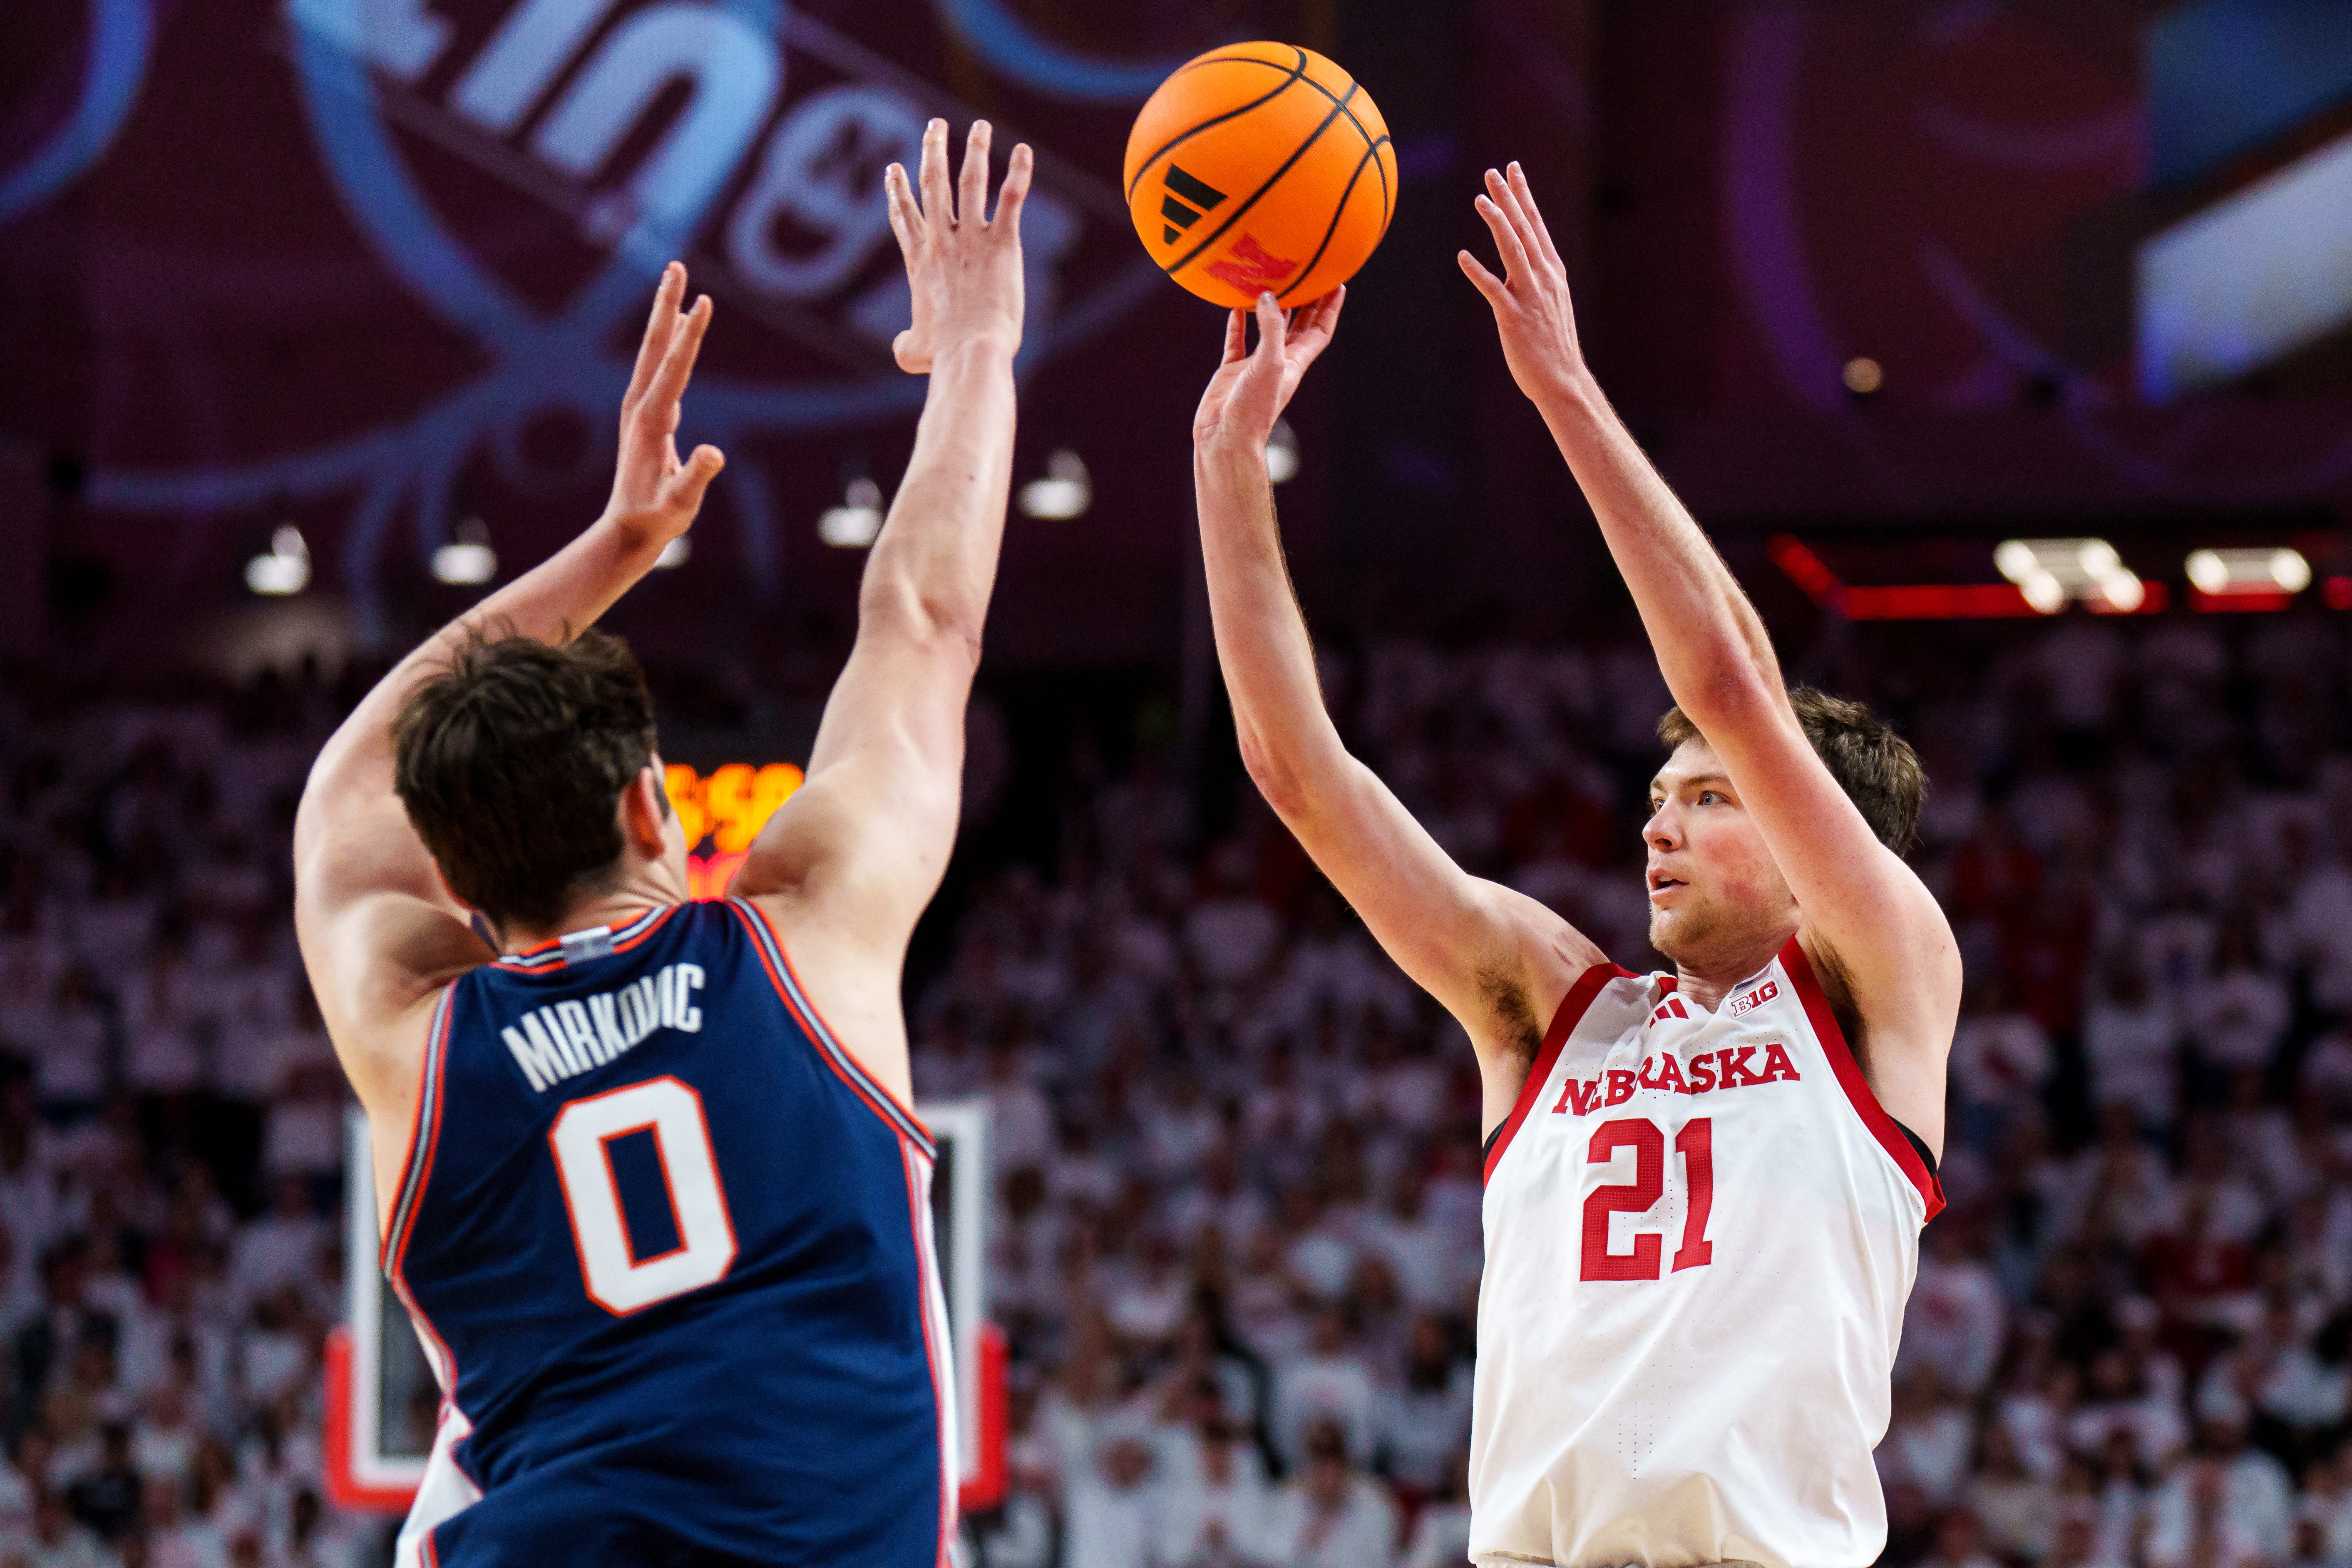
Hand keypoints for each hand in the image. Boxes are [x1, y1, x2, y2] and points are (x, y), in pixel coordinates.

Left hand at [606, 262, 724, 549]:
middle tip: (675, 265)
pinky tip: (680, 332)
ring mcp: (640, 408)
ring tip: (677, 283)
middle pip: (656, 345)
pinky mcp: (646, 415)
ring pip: (655, 352)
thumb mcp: (680, 504)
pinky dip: (671, 343)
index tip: (704, 301)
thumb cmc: (657, 519)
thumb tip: (714, 453)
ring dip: (667, 316)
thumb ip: (695, 478)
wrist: (627, 531)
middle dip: (667, 304)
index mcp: (651, 420)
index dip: (691, 335)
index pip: (675, 368)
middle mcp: (640, 406)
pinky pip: (660, 368)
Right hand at [884, 119, 1031, 372]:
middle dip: (933, 151)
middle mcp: (941, 240)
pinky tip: (1024, 151)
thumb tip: (902, 349)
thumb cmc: (942, 354)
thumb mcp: (913, 351)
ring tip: (980, 127)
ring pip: (970, 181)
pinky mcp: (1002, 243)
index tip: (894, 169)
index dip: (898, 191)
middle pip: (933, 184)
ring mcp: (971, 237)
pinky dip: (1019, 173)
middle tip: (935, 126)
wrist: (970, 349)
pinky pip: (1011, 198)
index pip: (905, 216)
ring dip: (975, 150)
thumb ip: (904, 344)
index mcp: (919, 260)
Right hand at [1192, 287, 1344, 452]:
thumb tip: (1268, 297)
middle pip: (1298, 326)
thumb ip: (1271, 329)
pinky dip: (1238, 324)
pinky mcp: (1232, 370)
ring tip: (1273, 283)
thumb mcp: (1269, 363)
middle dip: (1306, 302)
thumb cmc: (1254, 408)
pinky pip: (1237, 342)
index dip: (1330, 309)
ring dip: (1271, 309)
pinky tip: (1236, 308)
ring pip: (1267, 330)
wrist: (1226, 436)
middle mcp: (1278, 362)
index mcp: (1295, 362)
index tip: (1337, 285)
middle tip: (1309, 276)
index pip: (1319, 331)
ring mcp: (1255, 365)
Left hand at [1458, 162, 1587, 405]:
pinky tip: (1462, 256)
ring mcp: (1530, 297)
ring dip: (1497, 223)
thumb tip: (1527, 262)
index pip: (1536, 225)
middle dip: (1509, 198)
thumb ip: (1538, 279)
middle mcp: (1543, 278)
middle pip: (1524, 229)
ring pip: (1513, 251)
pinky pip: (1493, 291)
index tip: (1514, 169)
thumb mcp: (1551, 303)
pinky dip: (1477, 272)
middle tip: (1493, 172)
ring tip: (1480, 199)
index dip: (1524, 195)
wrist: (1562, 379)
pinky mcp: (1514, 318)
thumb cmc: (1553, 345)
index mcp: (1552, 272)